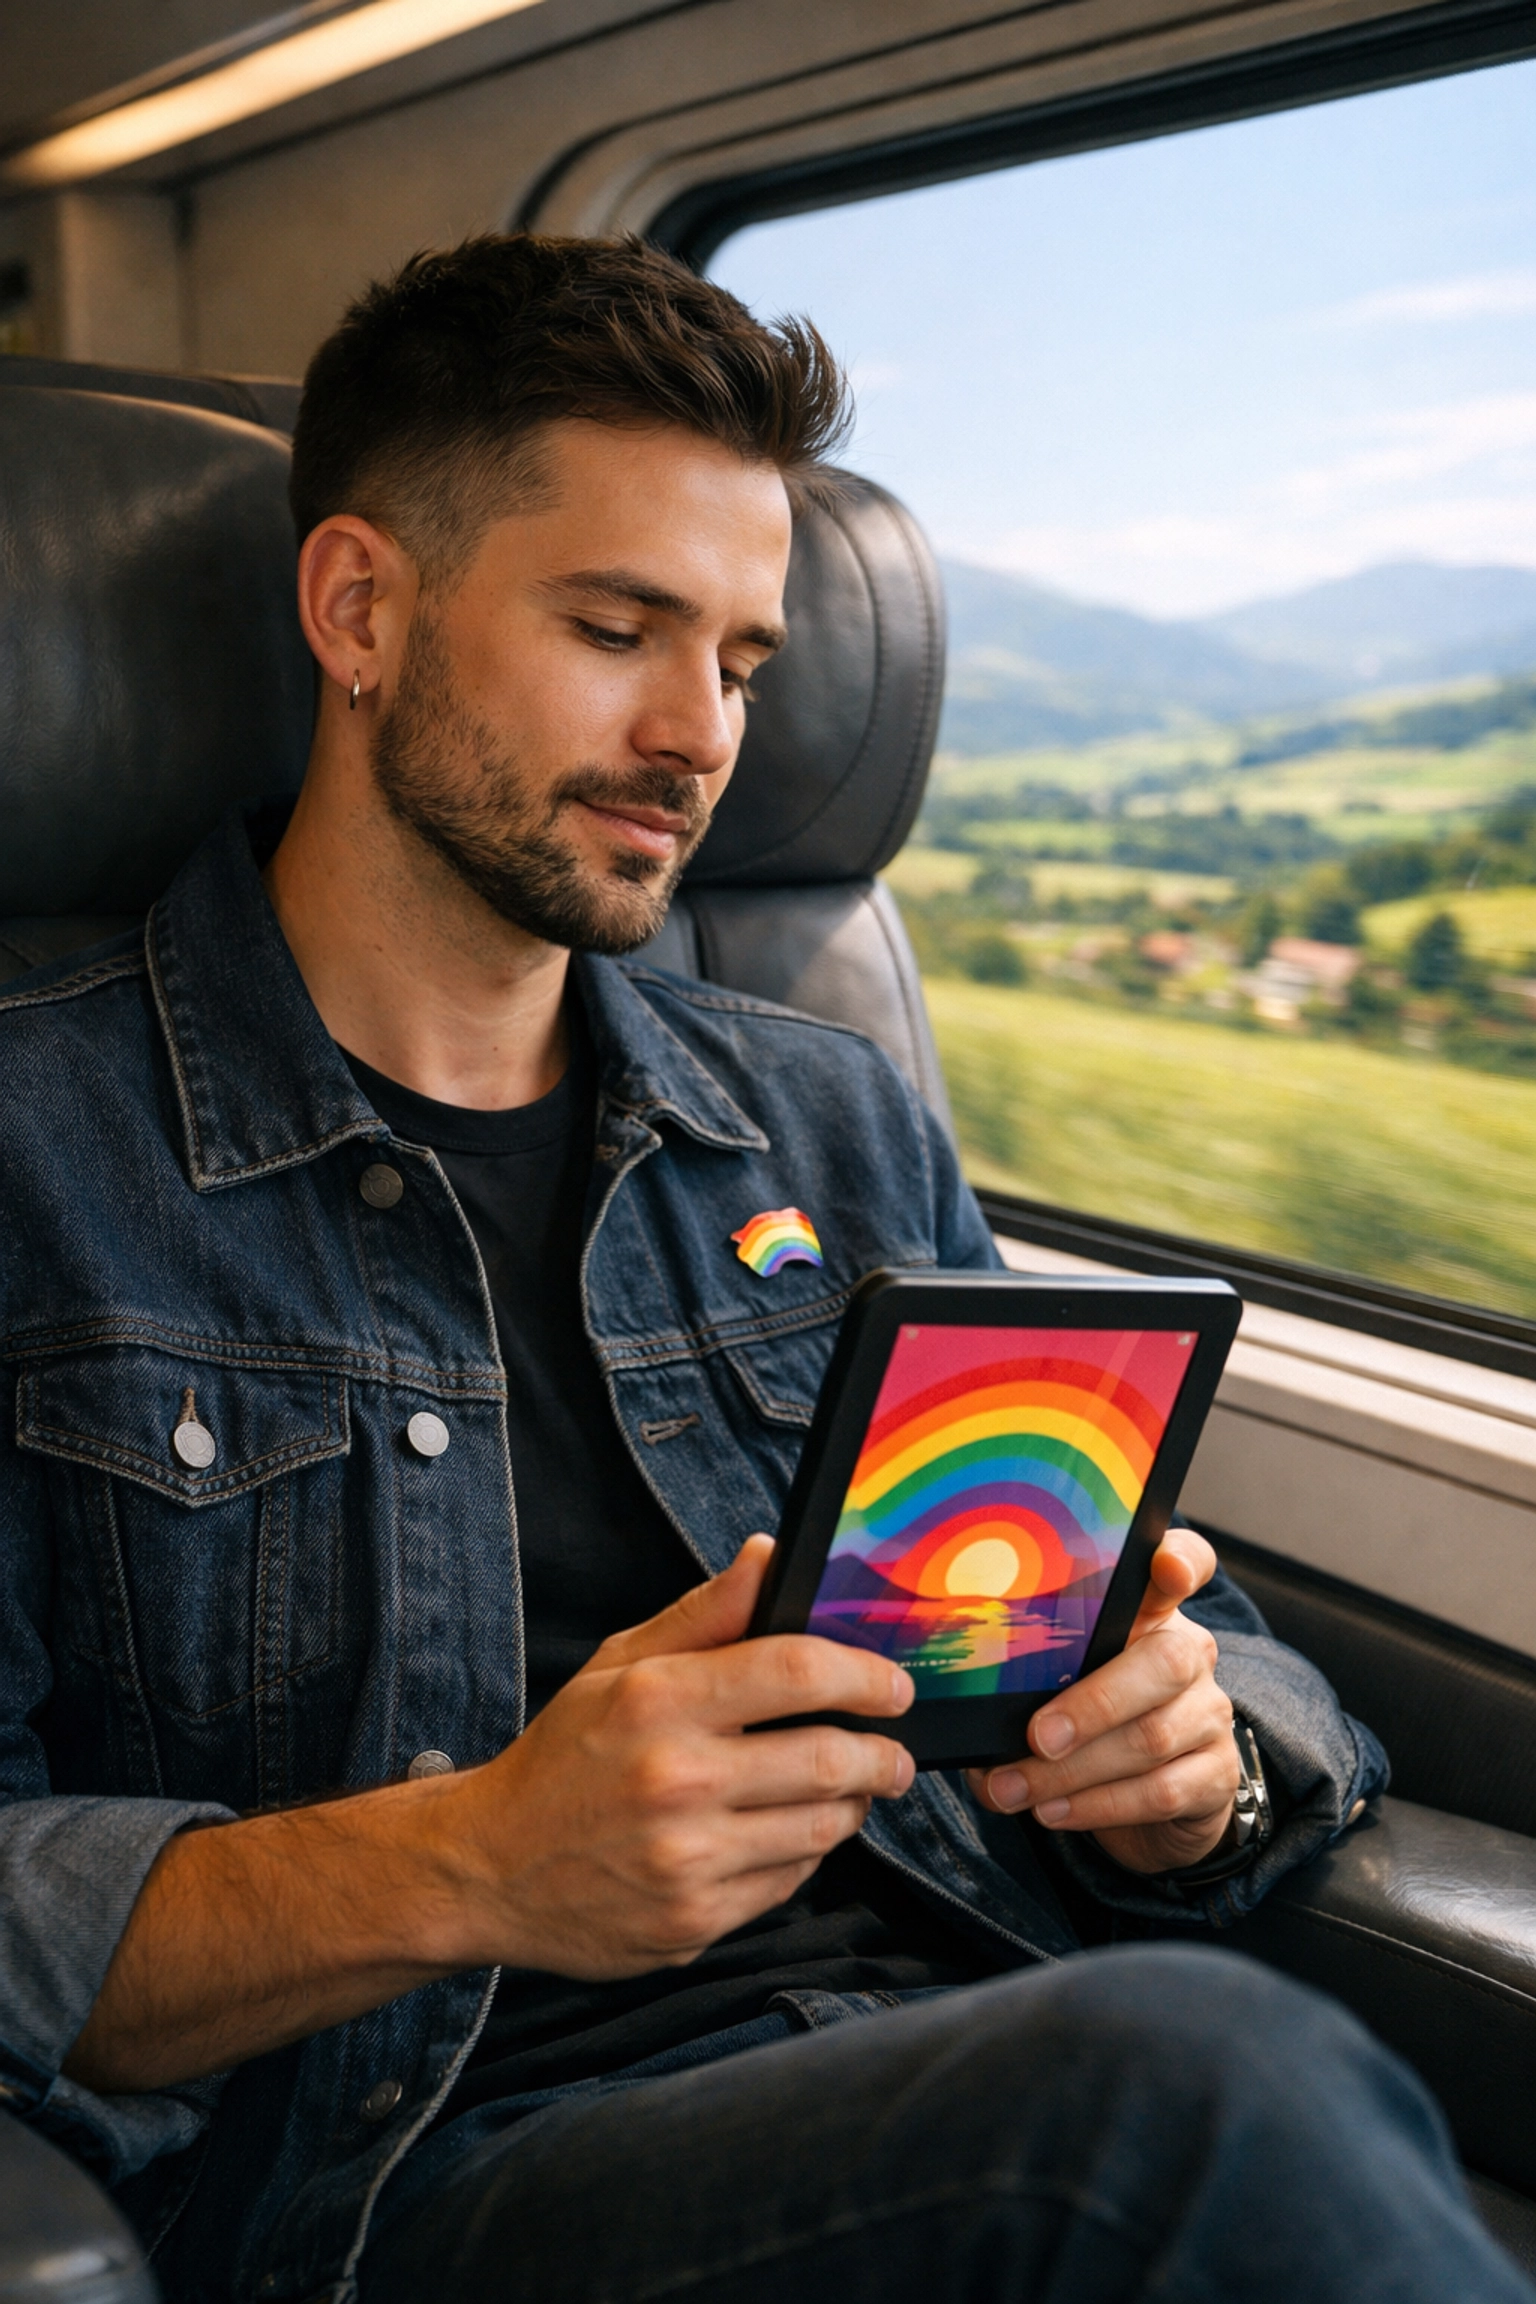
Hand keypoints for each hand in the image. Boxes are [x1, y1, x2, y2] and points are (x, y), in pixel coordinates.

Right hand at [436, 1536, 915, 1978]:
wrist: (488, 1867)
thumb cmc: (563, 1758)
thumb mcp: (618, 1665)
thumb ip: (704, 1613)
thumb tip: (768, 1556)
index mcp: (656, 1701)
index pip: (795, 1671)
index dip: (863, 1675)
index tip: (893, 1685)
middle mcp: (673, 1780)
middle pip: (827, 1759)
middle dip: (882, 1754)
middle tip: (894, 1751)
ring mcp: (685, 1859)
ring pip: (822, 1827)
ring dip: (851, 1806)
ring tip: (849, 1790)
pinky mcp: (693, 1922)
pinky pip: (788, 1882)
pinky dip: (803, 1854)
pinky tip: (784, 1833)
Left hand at [965, 1529, 1237, 1873]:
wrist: (1156, 1799)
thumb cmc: (1090, 1724)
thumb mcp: (1059, 1685)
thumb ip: (1027, 1686)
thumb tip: (969, 1725)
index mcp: (1150, 1614)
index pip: (1186, 1563)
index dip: (1182, 1559)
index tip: (1162, 1564)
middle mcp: (1190, 1654)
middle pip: (1163, 1663)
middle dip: (1092, 1703)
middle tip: (1035, 1737)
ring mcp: (1210, 1714)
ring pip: (1152, 1737)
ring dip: (1072, 1771)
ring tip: (1015, 1788)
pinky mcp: (1217, 1774)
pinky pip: (1161, 1791)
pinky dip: (1098, 1806)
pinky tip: (1053, 1811)